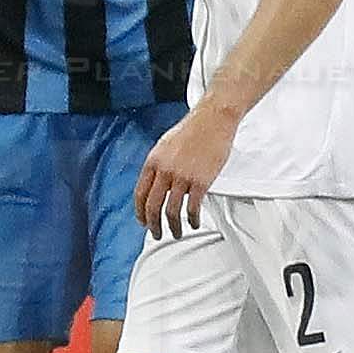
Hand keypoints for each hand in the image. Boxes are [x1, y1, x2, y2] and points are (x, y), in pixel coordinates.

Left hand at [135, 102, 238, 237]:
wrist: (213, 119)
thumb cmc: (193, 129)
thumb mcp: (165, 145)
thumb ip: (159, 165)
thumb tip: (156, 184)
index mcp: (153, 161)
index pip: (140, 193)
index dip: (140, 212)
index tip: (143, 221)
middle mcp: (165, 170)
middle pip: (153, 206)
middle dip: (153, 225)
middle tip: (156, 233)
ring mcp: (182, 177)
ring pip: (172, 211)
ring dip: (173, 227)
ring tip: (177, 232)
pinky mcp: (201, 181)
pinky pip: (193, 207)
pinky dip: (192, 219)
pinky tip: (193, 222)